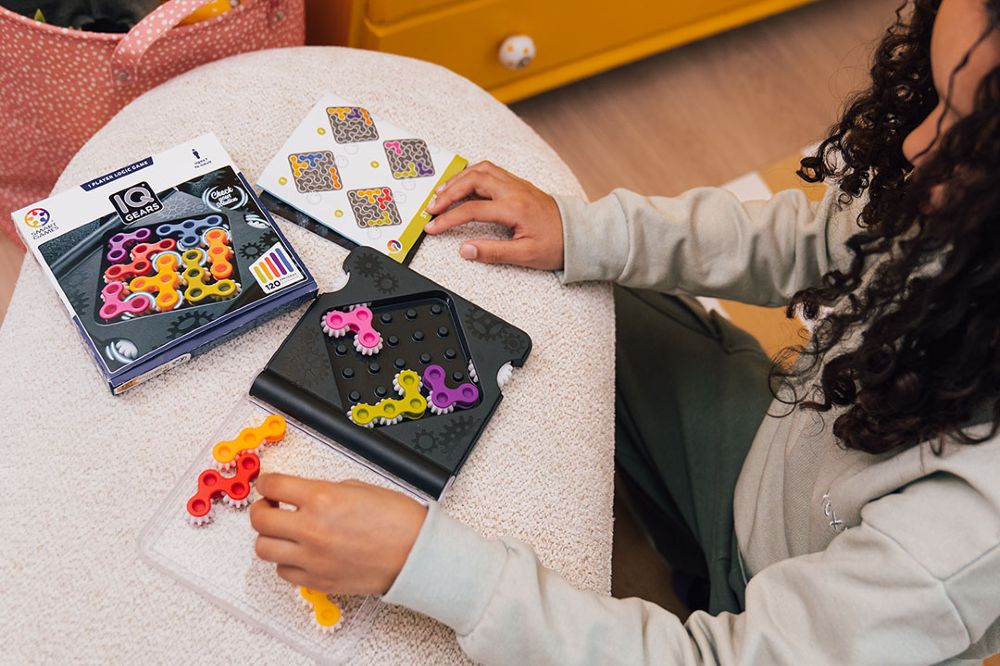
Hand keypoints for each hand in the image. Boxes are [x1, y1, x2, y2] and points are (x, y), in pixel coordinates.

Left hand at [249, 474, 426, 594]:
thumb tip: (302, 495)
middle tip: (270, 506)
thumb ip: (323, 490)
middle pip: (259, 519)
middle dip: (262, 508)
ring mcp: (312, 559)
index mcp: (323, 499)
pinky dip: (287, 561)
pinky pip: (284, 572)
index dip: (266, 482)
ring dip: (270, 536)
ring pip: (264, 549)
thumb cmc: (398, 521)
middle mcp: (312, 530)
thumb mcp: (358, 488)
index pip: (273, 486)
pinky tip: (300, 552)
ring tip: (283, 531)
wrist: (416, 553)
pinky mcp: (318, 581)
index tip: (269, 484)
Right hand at [424, 160, 563, 269]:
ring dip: (458, 179)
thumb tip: (466, 249)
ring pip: (481, 170)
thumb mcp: (525, 255)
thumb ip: (493, 252)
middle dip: (448, 192)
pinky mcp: (519, 184)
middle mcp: (514, 190)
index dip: (448, 219)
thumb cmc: (556, 244)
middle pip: (472, 180)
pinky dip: (472, 174)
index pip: (472, 209)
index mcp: (514, 208)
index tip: (433, 227)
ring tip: (441, 193)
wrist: (579, 234)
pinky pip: (490, 170)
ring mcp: (517, 184)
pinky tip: (463, 184)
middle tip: (432, 207)